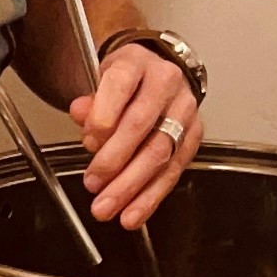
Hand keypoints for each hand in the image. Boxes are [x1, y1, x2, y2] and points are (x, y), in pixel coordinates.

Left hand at [72, 46, 201, 229]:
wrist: (158, 72)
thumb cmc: (126, 80)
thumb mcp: (100, 79)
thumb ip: (90, 100)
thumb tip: (81, 114)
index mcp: (137, 63)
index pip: (121, 85)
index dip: (103, 115)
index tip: (88, 141)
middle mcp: (166, 84)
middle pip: (141, 125)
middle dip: (114, 160)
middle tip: (93, 184)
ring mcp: (184, 111)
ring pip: (160, 152)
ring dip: (131, 186)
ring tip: (109, 207)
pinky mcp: (194, 136)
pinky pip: (173, 171)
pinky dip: (150, 196)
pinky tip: (133, 213)